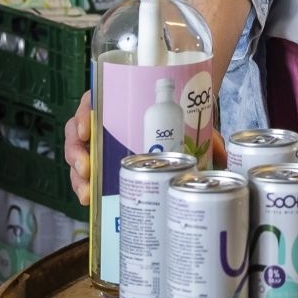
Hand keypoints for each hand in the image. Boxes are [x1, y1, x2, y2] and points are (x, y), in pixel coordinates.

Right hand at [63, 90, 228, 206]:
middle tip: (88, 170)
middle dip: (77, 154)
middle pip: (79, 133)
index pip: (91, 103)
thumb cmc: (181, 115)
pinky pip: (86, 171)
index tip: (87, 129)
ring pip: (79, 155)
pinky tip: (89, 198)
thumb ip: (205, 134)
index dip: (83, 116)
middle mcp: (104, 119)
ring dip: (77, 175)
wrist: (181, 121)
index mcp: (116, 99)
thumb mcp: (190, 119)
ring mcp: (101, 141)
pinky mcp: (103, 161)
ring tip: (87, 192)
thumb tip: (220, 152)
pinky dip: (84, 184)